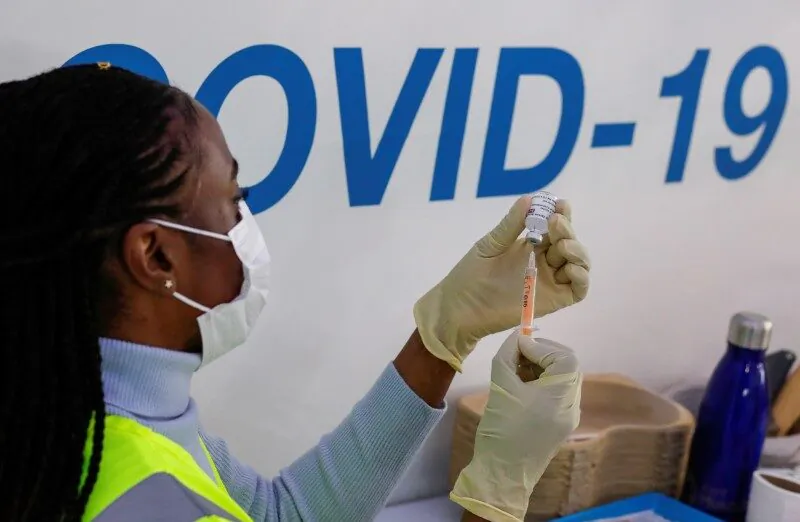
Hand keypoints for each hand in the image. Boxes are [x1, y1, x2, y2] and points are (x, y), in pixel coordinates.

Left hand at [413, 196, 589, 370]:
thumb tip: (530, 198)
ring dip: (577, 251)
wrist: (460, 308)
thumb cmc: (471, 275)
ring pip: (578, 264)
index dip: (562, 214)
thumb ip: (511, 225)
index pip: (555, 227)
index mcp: (531, 245)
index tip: (560, 204)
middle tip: (555, 223)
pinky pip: (577, 290)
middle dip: (567, 230)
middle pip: (569, 243)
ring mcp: (550, 281)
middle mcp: (544, 261)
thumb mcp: (491, 244)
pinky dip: (581, 277)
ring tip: (562, 245)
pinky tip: (570, 268)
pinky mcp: (552, 301)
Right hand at [450, 332, 581, 521]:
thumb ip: (508, 356)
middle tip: (517, 353)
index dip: (542, 346)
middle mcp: (572, 406)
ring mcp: (568, 417)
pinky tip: (520, 386)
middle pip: (567, 366)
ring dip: (540, 368)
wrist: (501, 475)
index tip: (517, 346)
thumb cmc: (501, 430)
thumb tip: (517, 336)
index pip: (564, 357)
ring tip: (515, 370)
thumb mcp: (500, 387)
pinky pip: (556, 394)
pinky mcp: (559, 425)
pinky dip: (541, 383)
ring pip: (561, 379)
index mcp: (563, 397)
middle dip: (542, 354)